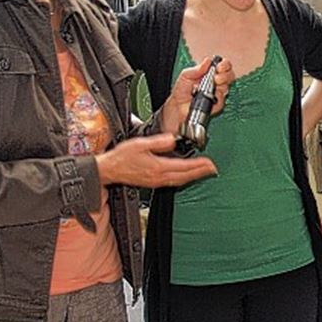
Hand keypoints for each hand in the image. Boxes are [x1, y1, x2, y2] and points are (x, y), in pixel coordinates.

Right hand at [96, 133, 217, 187]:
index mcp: (158, 167)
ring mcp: (157, 181)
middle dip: (201, 172)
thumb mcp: (139, 144)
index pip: (184, 166)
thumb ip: (158, 142)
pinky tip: (187, 176)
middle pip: (185, 176)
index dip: (199, 165)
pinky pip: (173, 182)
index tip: (210, 163)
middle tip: (213, 169)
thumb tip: (172, 139)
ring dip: (194, 176)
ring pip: (180, 180)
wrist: (108, 170)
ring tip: (205, 172)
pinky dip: (184, 179)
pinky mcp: (153, 183)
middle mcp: (159, 177)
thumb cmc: (121, 157)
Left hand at [159, 56, 235, 134]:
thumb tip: (207, 62)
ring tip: (213, 85)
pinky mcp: (217, 104)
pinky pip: (222, 100)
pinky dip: (217, 98)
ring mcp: (217, 93)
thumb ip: (196, 69)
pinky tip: (209, 97)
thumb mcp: (185, 76)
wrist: (178, 107)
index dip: (224, 65)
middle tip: (217, 77)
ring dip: (221, 85)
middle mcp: (215, 82)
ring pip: (227, 87)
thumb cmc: (181, 92)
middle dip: (225, 74)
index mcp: (209, 73)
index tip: (219, 67)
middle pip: (229, 75)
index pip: (223, 66)